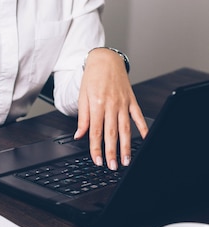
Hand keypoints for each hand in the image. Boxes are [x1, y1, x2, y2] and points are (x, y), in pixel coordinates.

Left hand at [74, 48, 147, 169]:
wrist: (105, 59)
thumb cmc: (92, 77)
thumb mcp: (82, 95)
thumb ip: (83, 117)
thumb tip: (79, 135)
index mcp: (96, 103)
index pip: (96, 130)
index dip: (96, 148)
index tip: (97, 160)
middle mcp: (111, 104)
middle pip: (111, 132)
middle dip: (112, 151)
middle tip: (113, 166)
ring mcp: (123, 102)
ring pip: (125, 128)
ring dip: (127, 146)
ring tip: (127, 160)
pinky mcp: (132, 100)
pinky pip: (138, 116)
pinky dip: (143, 128)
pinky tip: (146, 139)